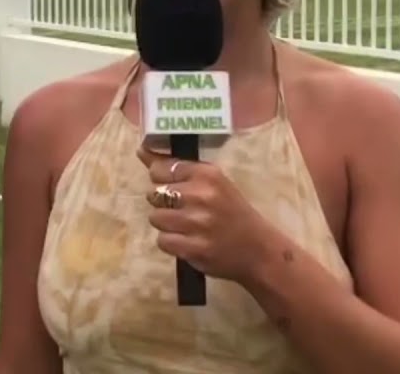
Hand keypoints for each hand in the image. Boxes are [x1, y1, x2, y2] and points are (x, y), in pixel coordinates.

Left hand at [137, 145, 280, 283]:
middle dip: (163, 203)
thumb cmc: (232, 211)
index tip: (172, 186)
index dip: (161, 179)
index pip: (160, 168)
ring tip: (185, 226)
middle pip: (154, 194)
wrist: (258, 249)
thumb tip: (141, 151)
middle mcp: (200, 195)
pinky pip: (162, 241)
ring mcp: (197, 223)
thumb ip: (176, 168)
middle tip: (183, 210)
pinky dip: (171, 242)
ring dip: (166, 224)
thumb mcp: (212, 183)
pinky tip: (188, 241)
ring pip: (155, 218)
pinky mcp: (193, 248)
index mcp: (206, 174)